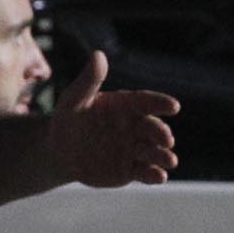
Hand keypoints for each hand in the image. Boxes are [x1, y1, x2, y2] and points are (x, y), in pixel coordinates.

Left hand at [47, 53, 179, 189]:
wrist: (60, 150)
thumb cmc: (69, 118)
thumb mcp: (74, 99)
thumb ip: (89, 80)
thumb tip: (98, 55)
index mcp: (127, 105)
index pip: (147, 102)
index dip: (160, 103)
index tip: (173, 106)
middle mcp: (136, 126)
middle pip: (153, 129)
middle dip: (162, 134)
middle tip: (167, 139)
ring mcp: (135, 148)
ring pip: (154, 152)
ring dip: (163, 156)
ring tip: (170, 160)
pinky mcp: (131, 170)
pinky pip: (145, 172)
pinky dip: (154, 175)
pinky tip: (160, 177)